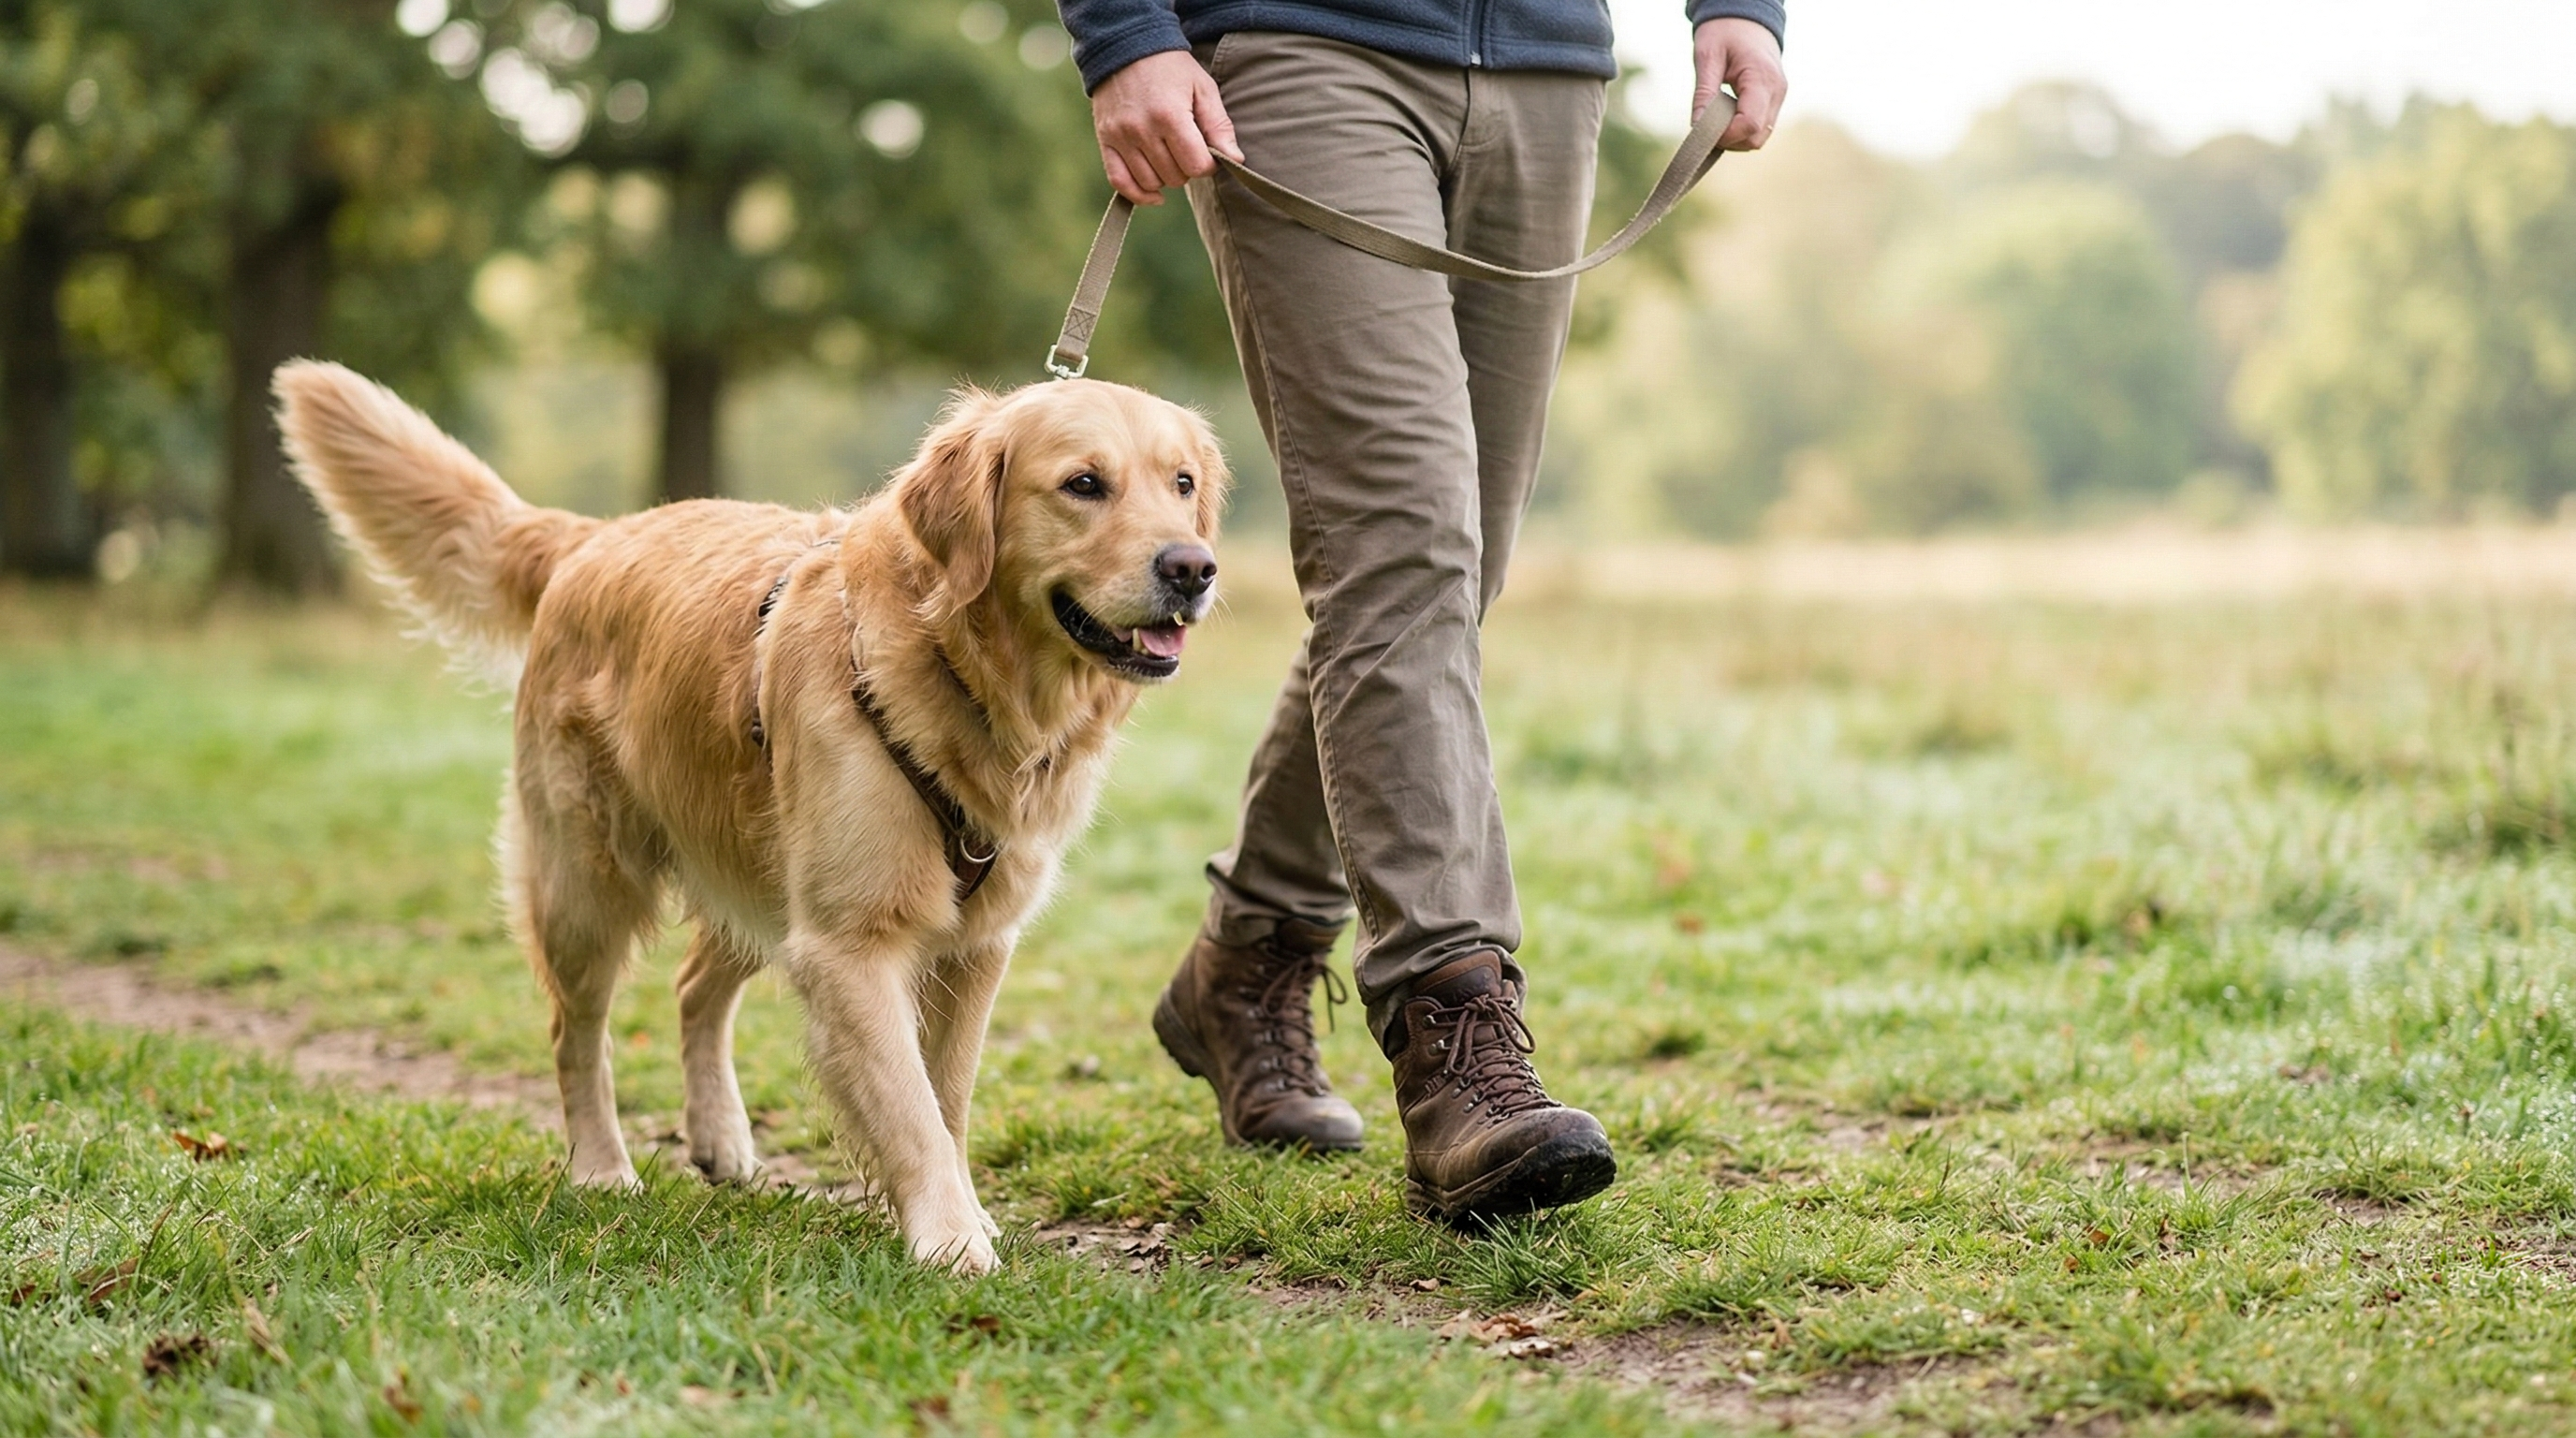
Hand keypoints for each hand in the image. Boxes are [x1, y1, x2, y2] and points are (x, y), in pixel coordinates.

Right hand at [1089, 50, 1243, 205]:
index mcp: (1170, 115)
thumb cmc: (1171, 68)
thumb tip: (1234, 161)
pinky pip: (1120, 182)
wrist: (1126, 47)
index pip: (1196, 166)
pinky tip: (1155, 194)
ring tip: (1169, 154)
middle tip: (1187, 147)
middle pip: (1175, 177)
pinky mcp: (1106, 140)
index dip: (1208, 164)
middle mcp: (1142, 129)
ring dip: (1165, 176)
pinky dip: (1138, 194)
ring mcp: (1121, 137)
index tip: (1208, 152)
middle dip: (1187, 168)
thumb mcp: (1203, 88)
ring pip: (1151, 182)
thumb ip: (1219, 126)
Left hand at [1692, 17, 1784, 150]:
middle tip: (1707, 124)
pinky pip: (1760, 127)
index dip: (1725, 136)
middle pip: (1756, 138)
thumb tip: (1697, 127)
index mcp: (1762, 78)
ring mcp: (1778, 97)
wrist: (1747, 17)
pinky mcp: (1774, 100)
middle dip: (1730, 140)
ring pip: (1760, 137)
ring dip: (1735, 137)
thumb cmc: (1725, 31)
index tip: (1703, 129)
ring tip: (1717, 116)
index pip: (1749, 125)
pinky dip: (1741, 129)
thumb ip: (1704, 93)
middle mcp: (1777, 91)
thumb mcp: (1708, 56)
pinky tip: (1726, 115)